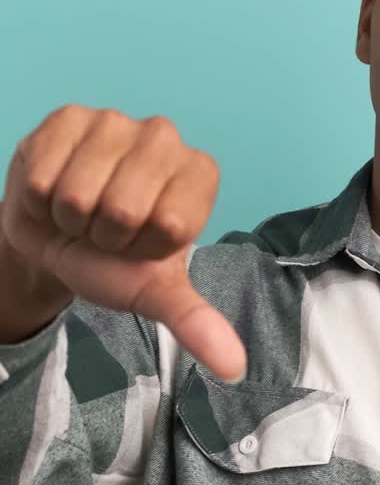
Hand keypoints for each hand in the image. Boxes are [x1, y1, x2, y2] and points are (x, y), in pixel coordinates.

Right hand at [0, 105, 247, 381]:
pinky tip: (55, 191)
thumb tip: (234, 368)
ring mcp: (115, 120)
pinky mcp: (68, 116)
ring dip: (70, 216)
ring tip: (80, 213)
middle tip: (104, 230)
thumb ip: (195, 322)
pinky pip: (44, 175)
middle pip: (123, 208)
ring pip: (78, 193)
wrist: (52, 240)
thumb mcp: (152, 293)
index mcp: (199, 174)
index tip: (138, 244)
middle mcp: (165, 136)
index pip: (170, 224)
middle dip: (104, 233)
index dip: (143, 247)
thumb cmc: (111, 260)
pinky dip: (41, 197)